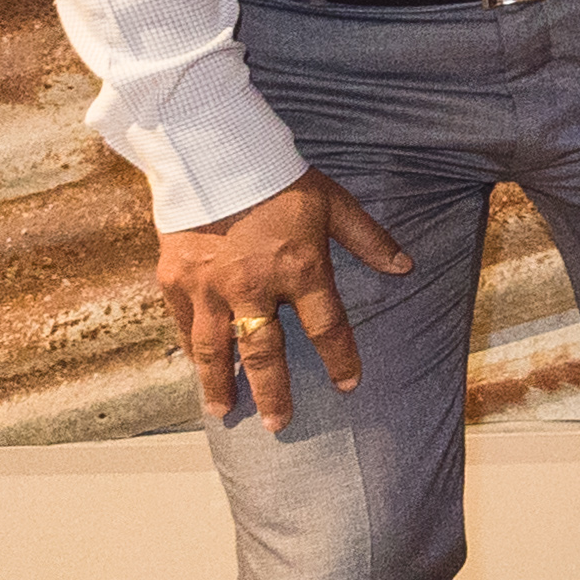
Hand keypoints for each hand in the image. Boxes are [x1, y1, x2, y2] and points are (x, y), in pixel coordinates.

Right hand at [155, 172, 412, 430]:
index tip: (348, 386)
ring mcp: (209, 288)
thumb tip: (406, 267)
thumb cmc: (281, 179)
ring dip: (221, 384)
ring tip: (224, 412)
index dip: (340, 359)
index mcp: (299, 270)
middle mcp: (253, 288)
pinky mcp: (174, 281)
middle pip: (265, 354)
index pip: (326, 327)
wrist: (213, 154)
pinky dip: (190, 351)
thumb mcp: (334, 204)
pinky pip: (183, 326)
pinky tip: (196, 370)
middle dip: (274, 392)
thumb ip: (369, 239)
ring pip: (214, 350)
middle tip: (280, 424)